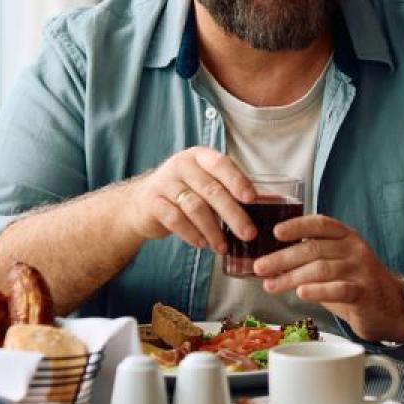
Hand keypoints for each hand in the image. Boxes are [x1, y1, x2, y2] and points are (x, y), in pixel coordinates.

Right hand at [121, 146, 257, 252]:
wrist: (141, 203)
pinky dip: (191, 234)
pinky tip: (202, 245)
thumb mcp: (203, 183)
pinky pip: (175, 220)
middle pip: (212, 190)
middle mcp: (181, 165)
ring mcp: (164, 183)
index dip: (238, 181)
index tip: (252, 199)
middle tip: (248, 234)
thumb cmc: (184, 193)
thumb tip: (261, 207)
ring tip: (223, 247)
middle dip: (233, 214)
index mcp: (199, 156)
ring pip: (195, 207)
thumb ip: (226, 189)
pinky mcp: (152, 202)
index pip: (221, 164)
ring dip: (213, 230)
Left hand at [253, 214, 403, 343]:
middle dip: (282, 258)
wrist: (393, 308)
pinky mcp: (364, 293)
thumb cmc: (357, 285)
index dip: (297, 225)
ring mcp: (361, 270)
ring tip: (271, 286)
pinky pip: (338, 289)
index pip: (321, 223)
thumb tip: (271, 263)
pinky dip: (317, 291)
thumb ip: (310, 260)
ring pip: (321, 269)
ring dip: (292, 277)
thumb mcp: (336, 265)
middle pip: (314, 248)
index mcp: (346, 237)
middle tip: (260, 267)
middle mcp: (354, 249)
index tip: (275, 232)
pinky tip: (301, 293)